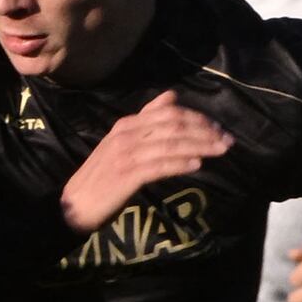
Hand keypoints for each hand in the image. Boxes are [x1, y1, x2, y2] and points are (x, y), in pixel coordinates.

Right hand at [58, 91, 229, 237]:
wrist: (74, 205)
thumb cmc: (102, 176)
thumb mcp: (122, 142)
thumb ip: (146, 121)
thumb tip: (171, 96)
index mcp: (126, 125)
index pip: (168, 112)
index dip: (197, 118)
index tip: (218, 128)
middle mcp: (126, 134)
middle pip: (173, 125)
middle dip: (205, 131)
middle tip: (227, 140)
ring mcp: (126, 154)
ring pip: (171, 144)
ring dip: (200, 146)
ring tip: (220, 151)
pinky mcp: (127, 175)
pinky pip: (160, 166)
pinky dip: (181, 163)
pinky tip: (197, 165)